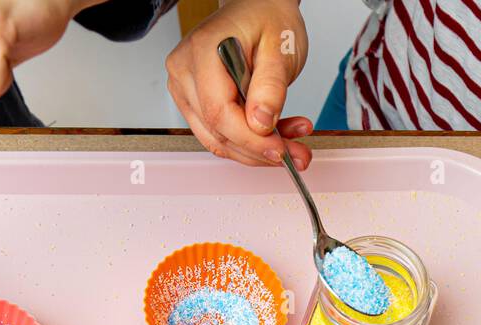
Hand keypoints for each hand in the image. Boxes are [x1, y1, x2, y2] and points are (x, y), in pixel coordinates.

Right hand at [165, 0, 310, 168]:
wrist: (258, 8)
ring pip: (217, 139)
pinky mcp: (193, 101)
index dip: (250, 139)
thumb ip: (271, 86)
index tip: (280, 150)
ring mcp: (184, 88)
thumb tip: (260, 124)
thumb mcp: (281, 47)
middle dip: (259, 150)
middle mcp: (185, 72)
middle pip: (216, 131)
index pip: (219, 112)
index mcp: (203, 51)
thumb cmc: (267, 18)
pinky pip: (218, 133)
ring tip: (291, 143)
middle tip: (295, 153)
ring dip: (255, 149)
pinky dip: (247, 140)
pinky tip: (274, 135)